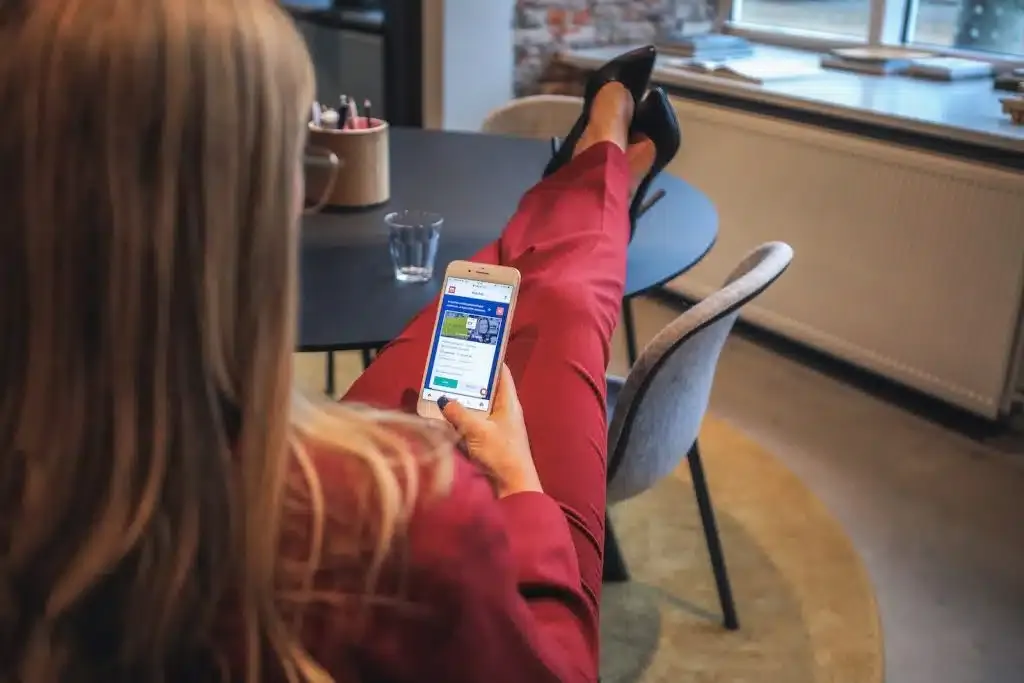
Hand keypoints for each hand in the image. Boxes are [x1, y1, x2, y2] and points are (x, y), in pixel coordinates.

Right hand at [437, 365, 541, 497]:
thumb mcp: (477, 430)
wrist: (514, 487)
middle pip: (487, 388)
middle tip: (450, 367)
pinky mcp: (491, 440)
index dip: (489, 358)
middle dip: (470, 379)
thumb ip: (458, 413)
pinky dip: (463, 416)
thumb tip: (443, 398)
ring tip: (444, 387)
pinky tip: (448, 415)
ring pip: (479, 405)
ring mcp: (499, 426)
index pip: (501, 372)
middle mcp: (505, 410)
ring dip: (464, 399)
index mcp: (509, 402)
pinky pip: (475, 421)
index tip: (472, 348)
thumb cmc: (501, 454)